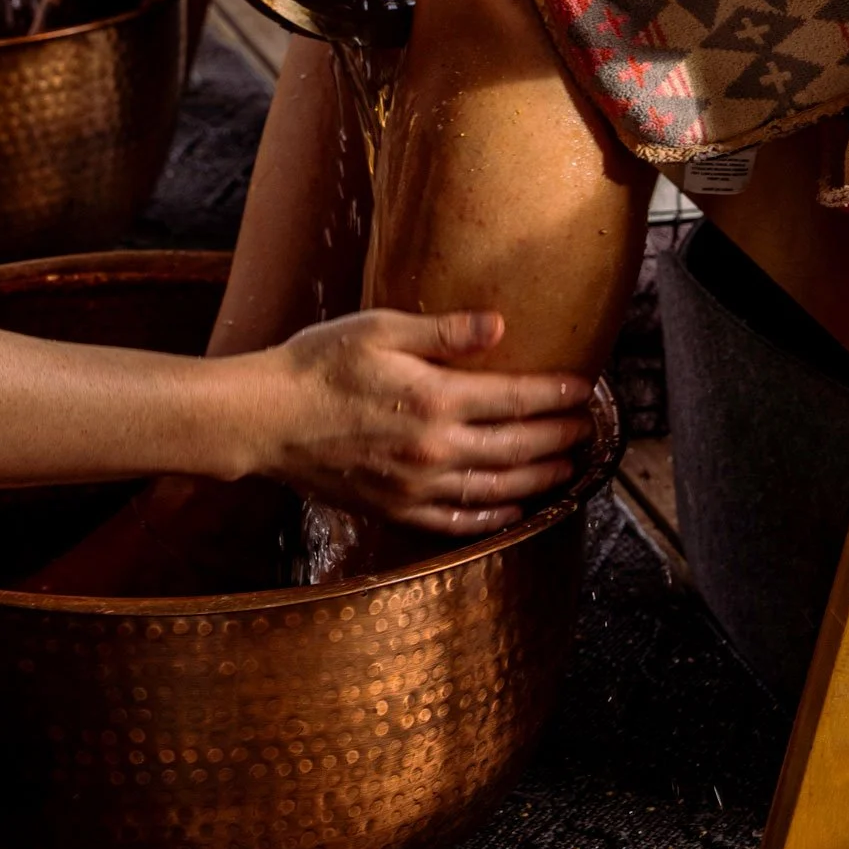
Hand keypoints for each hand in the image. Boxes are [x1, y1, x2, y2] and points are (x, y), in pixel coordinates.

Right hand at [261, 308, 592, 534]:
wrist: (263, 419)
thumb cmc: (316, 365)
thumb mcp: (379, 329)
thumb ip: (443, 332)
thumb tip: (500, 326)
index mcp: (435, 398)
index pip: (516, 398)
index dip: (555, 394)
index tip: (584, 388)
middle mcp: (435, 448)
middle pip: (517, 446)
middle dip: (559, 436)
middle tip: (586, 429)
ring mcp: (416, 486)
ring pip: (497, 489)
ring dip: (539, 479)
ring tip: (566, 467)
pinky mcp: (395, 508)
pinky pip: (457, 522)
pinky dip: (493, 518)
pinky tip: (513, 511)